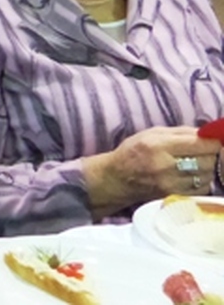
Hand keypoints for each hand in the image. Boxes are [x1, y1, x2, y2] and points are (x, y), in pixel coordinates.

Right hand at [85, 126, 218, 217]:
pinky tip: (190, 176)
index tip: (214, 139)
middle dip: (209, 154)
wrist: (116, 179)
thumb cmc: (133, 152)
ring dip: (206, 168)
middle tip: (201, 151)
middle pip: (208, 160)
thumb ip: (181, 132)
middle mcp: (165, 166)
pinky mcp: (174, 196)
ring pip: (207, 175)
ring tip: (194, 163)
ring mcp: (170, 184)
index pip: (200, 143)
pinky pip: (201, 189)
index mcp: (158, 145)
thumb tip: (209, 133)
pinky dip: (201, 181)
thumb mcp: (152, 133)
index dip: (213, 140)